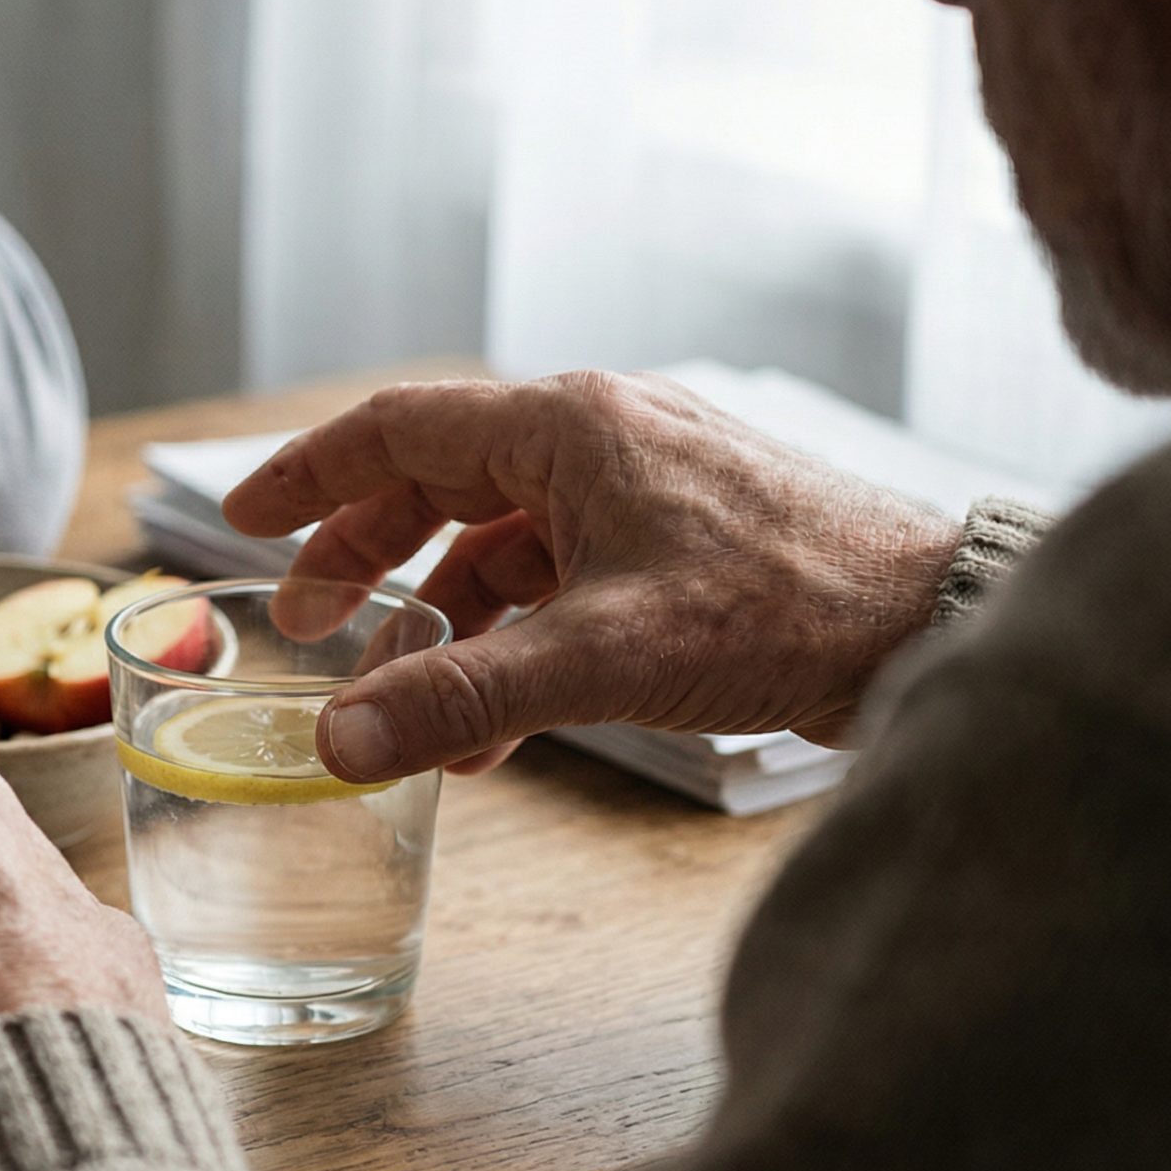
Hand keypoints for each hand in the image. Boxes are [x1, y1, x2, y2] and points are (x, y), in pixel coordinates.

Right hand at [223, 372, 962, 780]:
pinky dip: (511, 643)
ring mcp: (641, 491)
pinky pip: (559, 581)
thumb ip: (461, 699)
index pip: (395, 429)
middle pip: (439, 482)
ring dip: (440, 619)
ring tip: (392, 696)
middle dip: (362, 556)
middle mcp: (597, 440)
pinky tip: (493, 728)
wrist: (932, 622)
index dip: (307, 474)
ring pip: (499, 542)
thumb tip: (338, 744)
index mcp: (567, 426)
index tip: (237, 516)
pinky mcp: (678, 546)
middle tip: (303, 620)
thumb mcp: (602, 656)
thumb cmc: (787, 603)